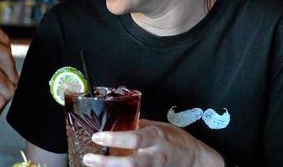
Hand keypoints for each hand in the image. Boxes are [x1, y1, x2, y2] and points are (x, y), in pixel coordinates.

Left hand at [83, 119, 223, 166]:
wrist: (194, 159)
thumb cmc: (175, 140)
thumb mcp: (159, 126)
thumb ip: (139, 125)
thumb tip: (119, 120)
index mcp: (155, 138)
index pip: (133, 139)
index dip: (114, 139)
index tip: (97, 137)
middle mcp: (154, 156)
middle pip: (129, 164)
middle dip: (106, 163)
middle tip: (89, 158)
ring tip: (91, 163)